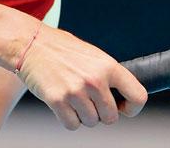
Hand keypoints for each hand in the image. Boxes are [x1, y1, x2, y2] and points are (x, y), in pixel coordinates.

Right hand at [17, 24, 147, 129]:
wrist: (31, 44)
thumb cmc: (63, 50)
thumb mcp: (94, 56)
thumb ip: (109, 75)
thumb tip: (124, 98)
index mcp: (108, 66)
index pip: (137, 96)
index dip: (132, 108)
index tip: (123, 108)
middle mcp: (95, 80)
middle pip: (111, 117)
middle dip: (101, 114)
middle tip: (90, 101)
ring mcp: (76, 91)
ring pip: (91, 122)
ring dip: (83, 115)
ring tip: (74, 98)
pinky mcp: (57, 100)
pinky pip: (72, 125)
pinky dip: (68, 119)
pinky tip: (63, 103)